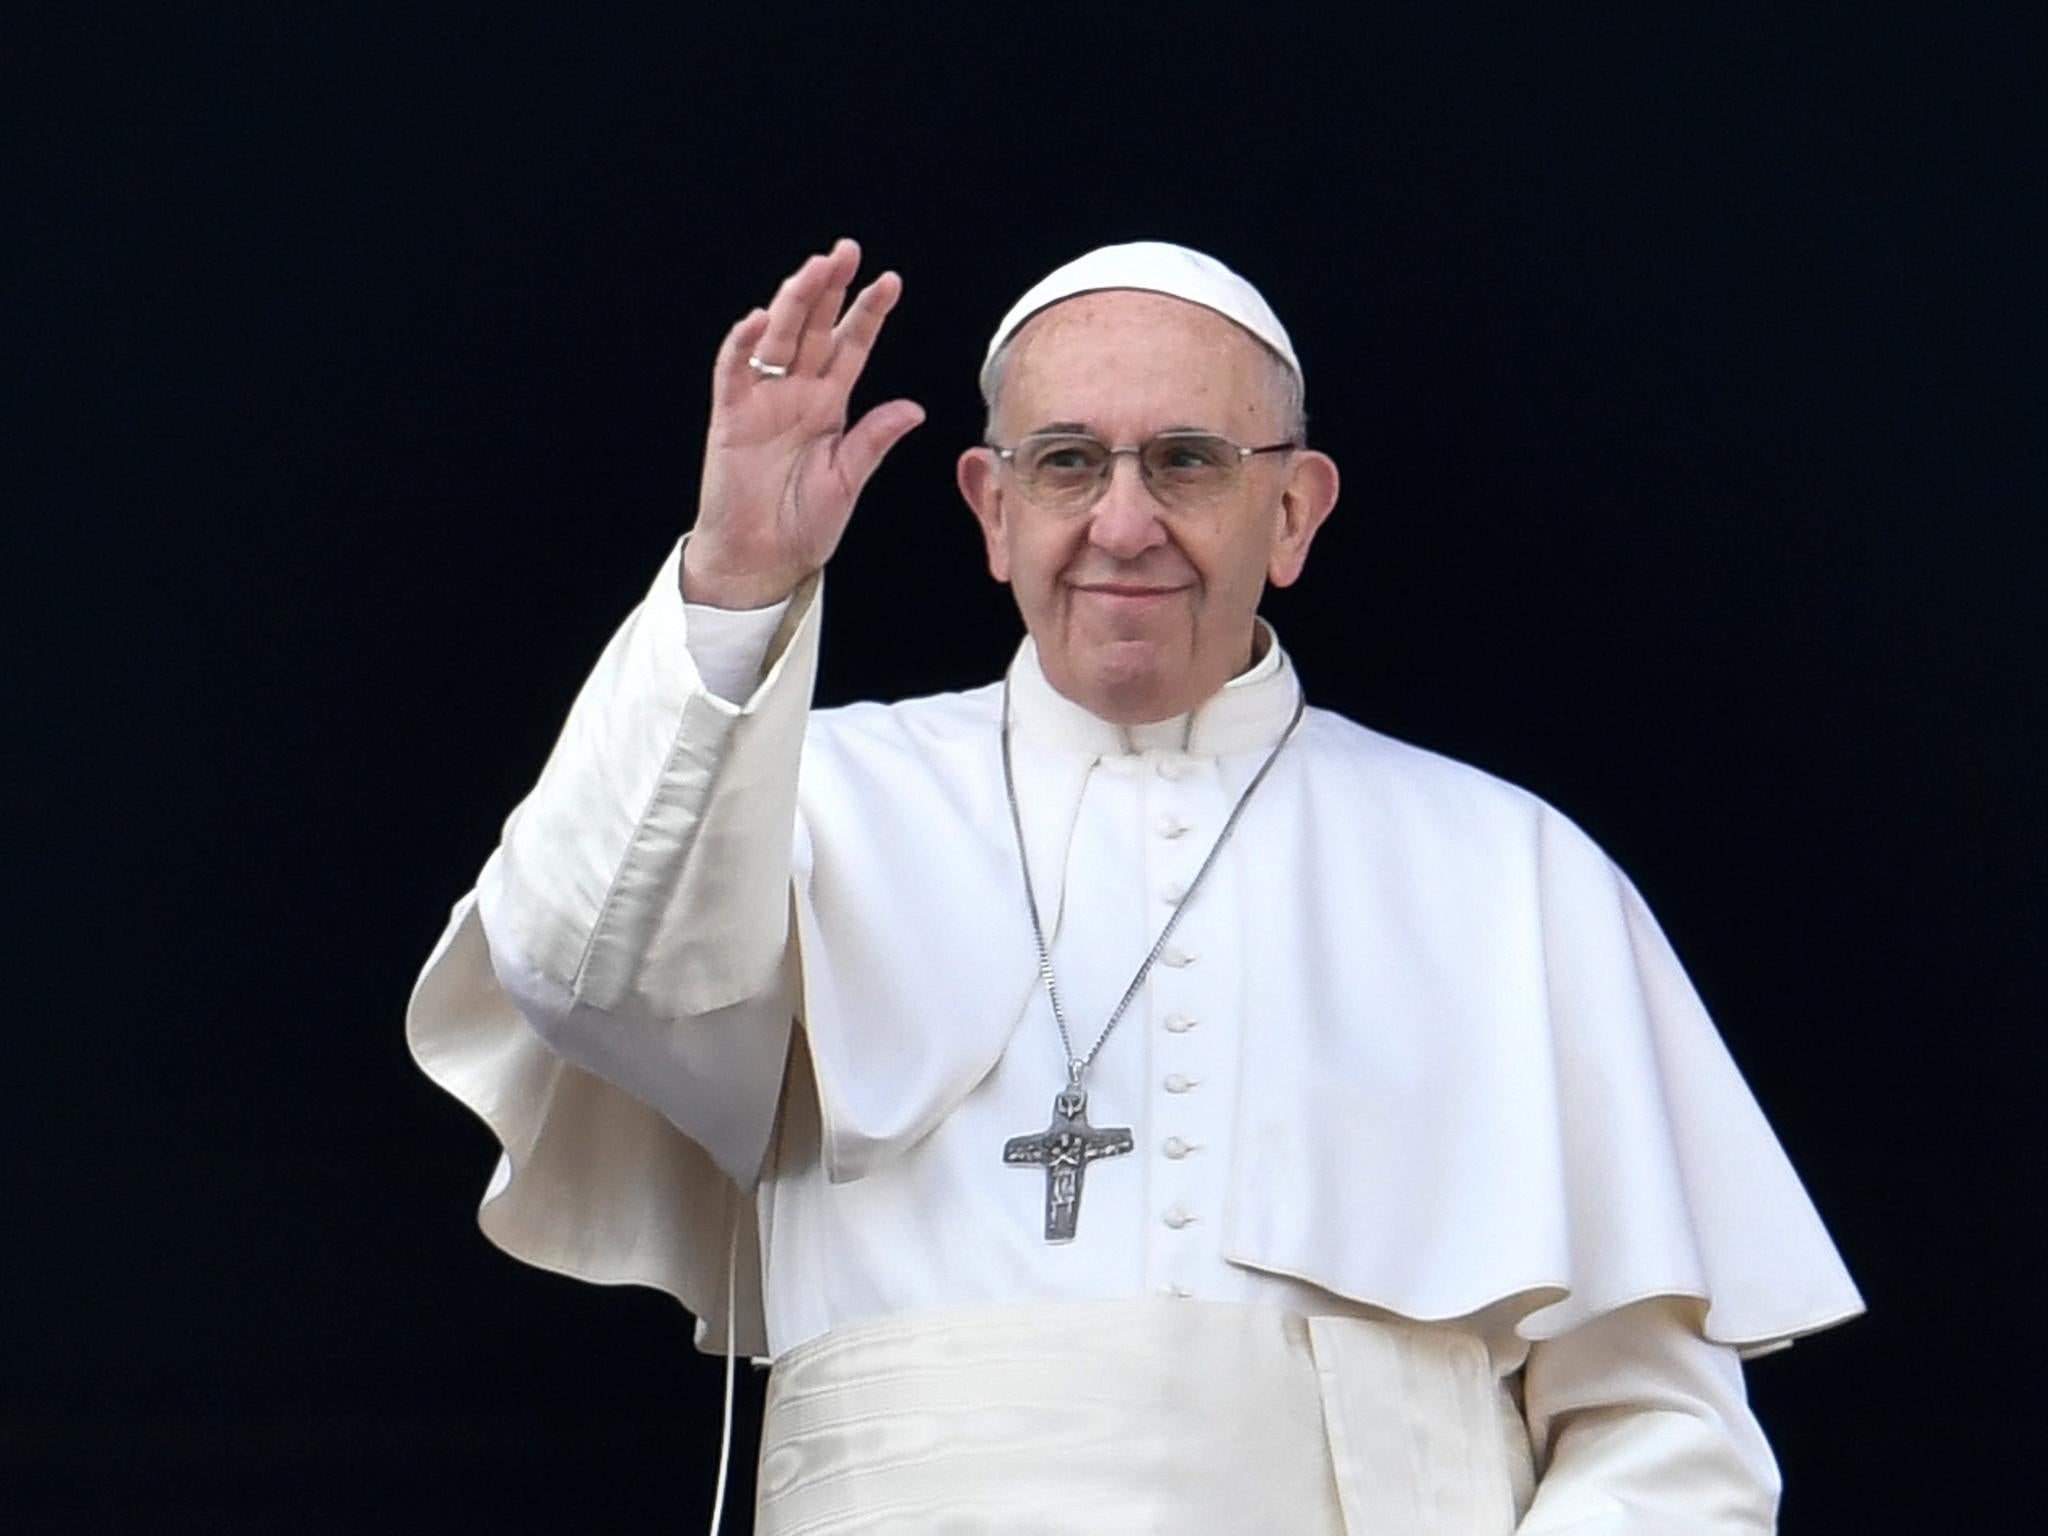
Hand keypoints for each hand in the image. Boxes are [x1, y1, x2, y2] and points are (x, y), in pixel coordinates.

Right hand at [683, 238, 924, 607]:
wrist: (763, 560)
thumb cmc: (803, 525)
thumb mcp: (848, 480)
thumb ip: (874, 440)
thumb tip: (913, 408)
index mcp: (829, 405)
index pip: (851, 347)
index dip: (868, 313)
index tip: (890, 281)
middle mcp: (796, 394)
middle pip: (813, 328)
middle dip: (829, 288)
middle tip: (847, 251)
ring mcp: (762, 401)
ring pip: (776, 338)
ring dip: (792, 302)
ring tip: (813, 270)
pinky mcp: (730, 417)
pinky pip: (733, 372)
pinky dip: (742, 344)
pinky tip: (758, 319)